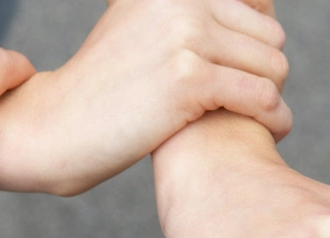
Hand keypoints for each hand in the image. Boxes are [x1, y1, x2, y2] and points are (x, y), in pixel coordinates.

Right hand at [0, 0, 292, 195]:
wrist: (55, 129)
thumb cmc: (104, 94)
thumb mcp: (139, 32)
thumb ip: (182, 18)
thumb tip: (250, 11)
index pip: (255, 14)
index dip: (254, 55)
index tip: (242, 84)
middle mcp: (180, 2)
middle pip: (270, 39)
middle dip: (265, 77)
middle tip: (248, 108)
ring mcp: (185, 37)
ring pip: (272, 68)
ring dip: (272, 101)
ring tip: (258, 122)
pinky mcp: (188, 79)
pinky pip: (261, 97)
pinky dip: (273, 120)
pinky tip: (267, 134)